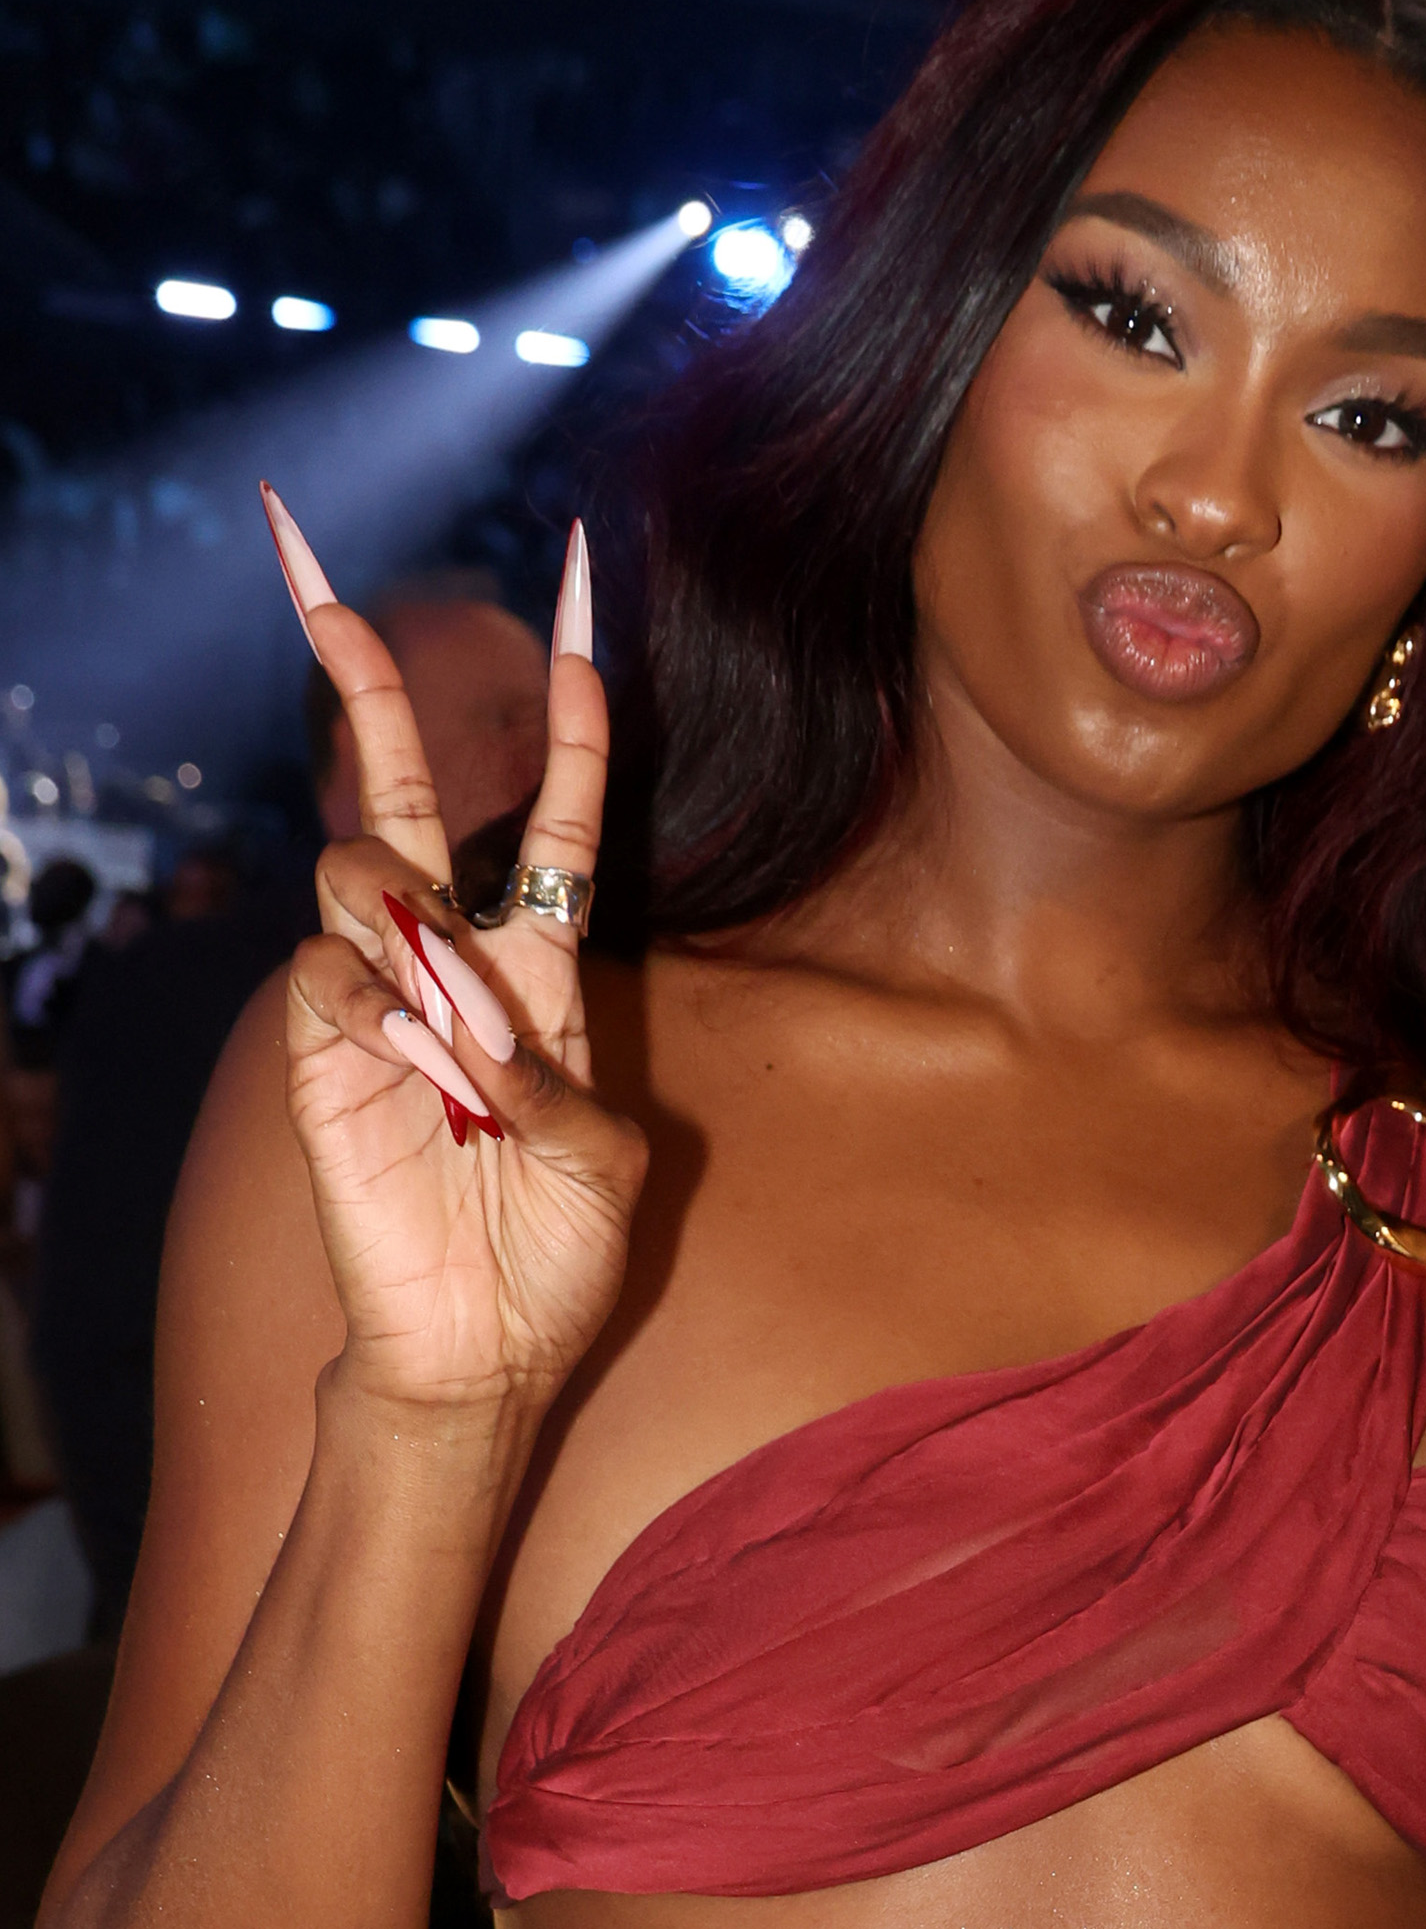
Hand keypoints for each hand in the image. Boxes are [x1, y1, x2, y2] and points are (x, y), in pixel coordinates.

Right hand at [264, 493, 645, 1424]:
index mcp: (543, 970)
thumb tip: (463, 1004)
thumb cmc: (556, 1256)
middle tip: (321, 582)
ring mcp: (373, 994)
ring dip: (417, 936)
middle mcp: (450, 959)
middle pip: (402, 785)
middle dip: (364, 681)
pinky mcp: (315, 1048)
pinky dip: (382, 1018)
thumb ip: (555, 1076)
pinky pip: (328, 977)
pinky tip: (421, 1085)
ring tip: (461, 1047)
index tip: (583, 615)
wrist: (482, 1345)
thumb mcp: (608, 1163)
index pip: (556, 819)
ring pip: (359, 870)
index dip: (573, 722)